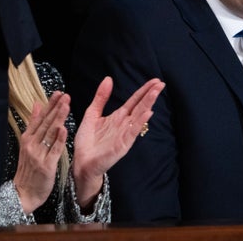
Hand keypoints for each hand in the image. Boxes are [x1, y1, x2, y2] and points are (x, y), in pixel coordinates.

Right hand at [12, 91, 69, 213]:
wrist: (23, 193)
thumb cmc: (29, 168)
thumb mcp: (28, 144)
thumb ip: (34, 124)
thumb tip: (37, 104)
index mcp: (28, 138)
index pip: (40, 118)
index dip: (49, 105)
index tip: (58, 93)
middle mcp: (32, 144)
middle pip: (45, 123)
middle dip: (55, 108)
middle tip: (65, 95)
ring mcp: (38, 154)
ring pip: (50, 134)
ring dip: (58, 119)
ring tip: (66, 106)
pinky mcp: (46, 165)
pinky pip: (53, 150)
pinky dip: (58, 140)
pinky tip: (64, 129)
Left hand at [71, 77, 164, 208]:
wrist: (81, 162)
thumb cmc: (87, 141)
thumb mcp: (92, 113)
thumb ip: (101, 97)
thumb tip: (108, 78)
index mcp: (119, 116)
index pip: (135, 100)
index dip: (144, 90)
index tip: (155, 80)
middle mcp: (125, 124)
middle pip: (140, 106)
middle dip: (150, 95)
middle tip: (161, 83)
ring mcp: (125, 134)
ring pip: (139, 116)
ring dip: (148, 104)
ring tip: (155, 93)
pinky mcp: (122, 145)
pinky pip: (133, 132)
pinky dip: (140, 122)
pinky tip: (147, 113)